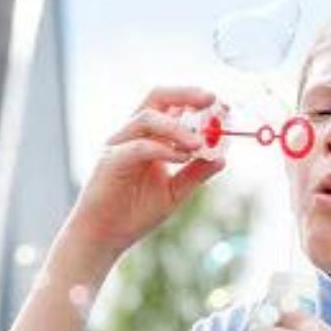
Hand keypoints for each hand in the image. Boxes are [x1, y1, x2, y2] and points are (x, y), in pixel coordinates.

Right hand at [64, 84, 226, 260]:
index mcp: (150, 136)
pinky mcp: (110, 160)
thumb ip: (195, 174)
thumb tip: (222, 158)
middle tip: (212, 100)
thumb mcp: (175, 192)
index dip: (197, 101)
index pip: (173, 106)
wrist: (106, 236)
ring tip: (200, 143)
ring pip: (147, 118)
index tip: (224, 107)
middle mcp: (133, 133)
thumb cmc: (136, 212)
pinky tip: (182, 157)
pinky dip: (162, 149)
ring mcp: (119, 144)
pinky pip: (138, 146)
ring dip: (177, 128)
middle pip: (157, 98)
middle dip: (186, 95)